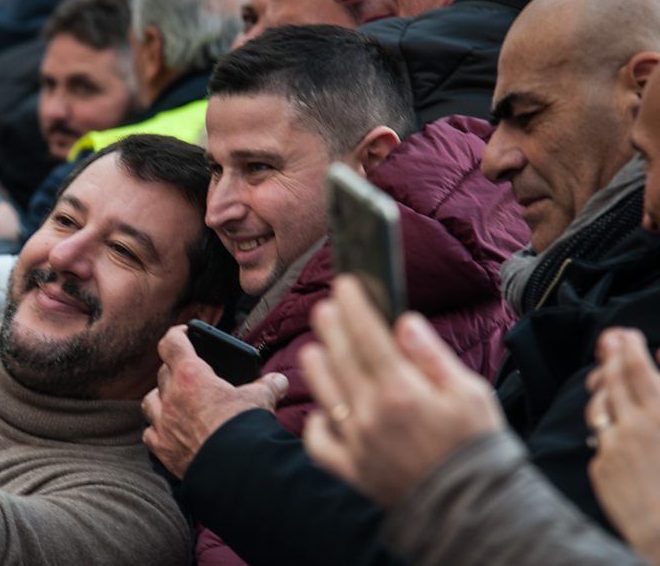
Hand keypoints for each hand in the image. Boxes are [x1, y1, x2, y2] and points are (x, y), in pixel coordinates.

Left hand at [142, 325, 288, 478]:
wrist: (233, 470)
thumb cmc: (243, 430)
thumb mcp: (260, 400)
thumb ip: (268, 386)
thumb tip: (278, 381)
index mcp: (191, 376)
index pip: (172, 343)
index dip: (177, 335)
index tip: (185, 334)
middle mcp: (171, 396)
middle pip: (163, 372)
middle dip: (175, 370)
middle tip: (191, 374)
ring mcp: (162, 423)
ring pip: (150, 400)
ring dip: (161, 397)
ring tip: (175, 401)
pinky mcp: (162, 448)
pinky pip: (150, 432)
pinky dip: (157, 428)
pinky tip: (169, 431)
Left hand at [301, 276, 502, 507]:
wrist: (475, 511)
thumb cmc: (477, 447)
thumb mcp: (469, 393)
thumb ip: (431, 356)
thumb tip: (404, 322)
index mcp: (402, 392)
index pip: (367, 336)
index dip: (354, 305)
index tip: (345, 283)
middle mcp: (370, 415)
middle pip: (339, 358)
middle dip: (331, 326)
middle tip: (327, 306)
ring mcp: (356, 444)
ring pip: (323, 393)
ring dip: (317, 364)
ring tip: (318, 348)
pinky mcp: (350, 470)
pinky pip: (318, 441)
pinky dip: (316, 422)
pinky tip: (324, 408)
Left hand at [585, 329, 659, 563]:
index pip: (637, 369)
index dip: (626, 347)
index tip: (622, 333)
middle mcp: (635, 426)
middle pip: (613, 381)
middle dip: (610, 357)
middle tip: (608, 340)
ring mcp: (614, 447)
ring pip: (599, 407)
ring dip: (602, 389)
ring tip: (606, 376)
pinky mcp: (601, 468)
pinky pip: (600, 440)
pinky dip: (607, 429)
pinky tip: (613, 423)